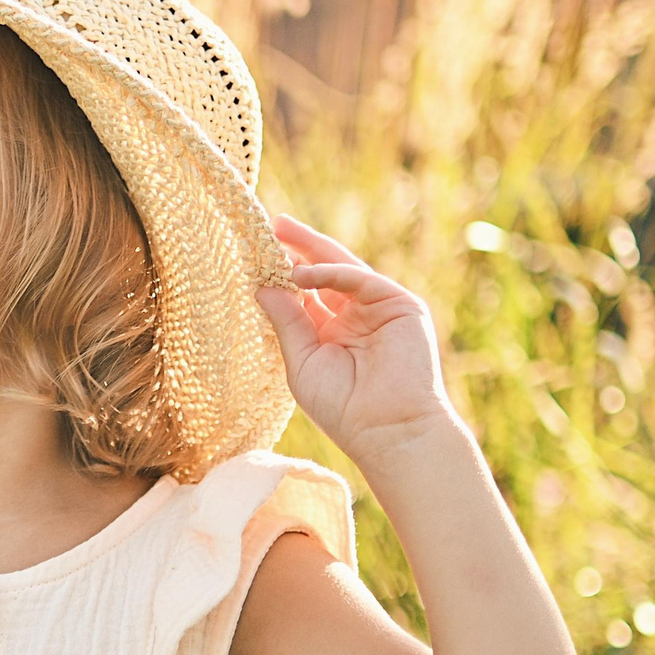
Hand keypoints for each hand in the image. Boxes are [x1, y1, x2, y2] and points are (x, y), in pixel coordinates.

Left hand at [254, 214, 455, 464]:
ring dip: (311, 249)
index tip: (254, 255)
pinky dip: (330, 273)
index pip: (304, 294)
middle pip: (323, 273)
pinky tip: (300, 274)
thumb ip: (287, 321)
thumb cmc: (343, 407)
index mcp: (331, 333)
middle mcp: (355, 317)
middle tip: (271, 225)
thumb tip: (262, 286)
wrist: (388, 429)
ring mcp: (379, 308)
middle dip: (298, 249)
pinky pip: (359, 279)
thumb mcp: (302, 360)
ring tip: (279, 232)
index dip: (281, 275)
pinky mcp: (400, 304)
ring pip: (341, 268)